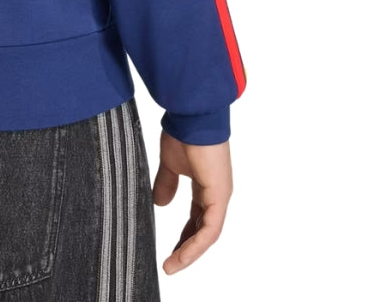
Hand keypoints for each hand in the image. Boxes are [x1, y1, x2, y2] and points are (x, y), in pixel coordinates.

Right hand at [152, 132, 232, 274]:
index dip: (184, 235)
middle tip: (169, 263)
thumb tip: (160, 204)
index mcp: (206, 185)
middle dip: (186, 248)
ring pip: (207, 235)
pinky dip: (196, 245)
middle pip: (203, 230)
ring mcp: (220, 195)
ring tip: (172, 266)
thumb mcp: (169, 163)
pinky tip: (182, 255)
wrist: (191, 114)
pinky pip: (210, 229)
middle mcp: (216, 193)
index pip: (197, 218)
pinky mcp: (219, 196)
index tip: (169, 249)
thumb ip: (166, 183)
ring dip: (189, 252)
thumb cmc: (183, 132)